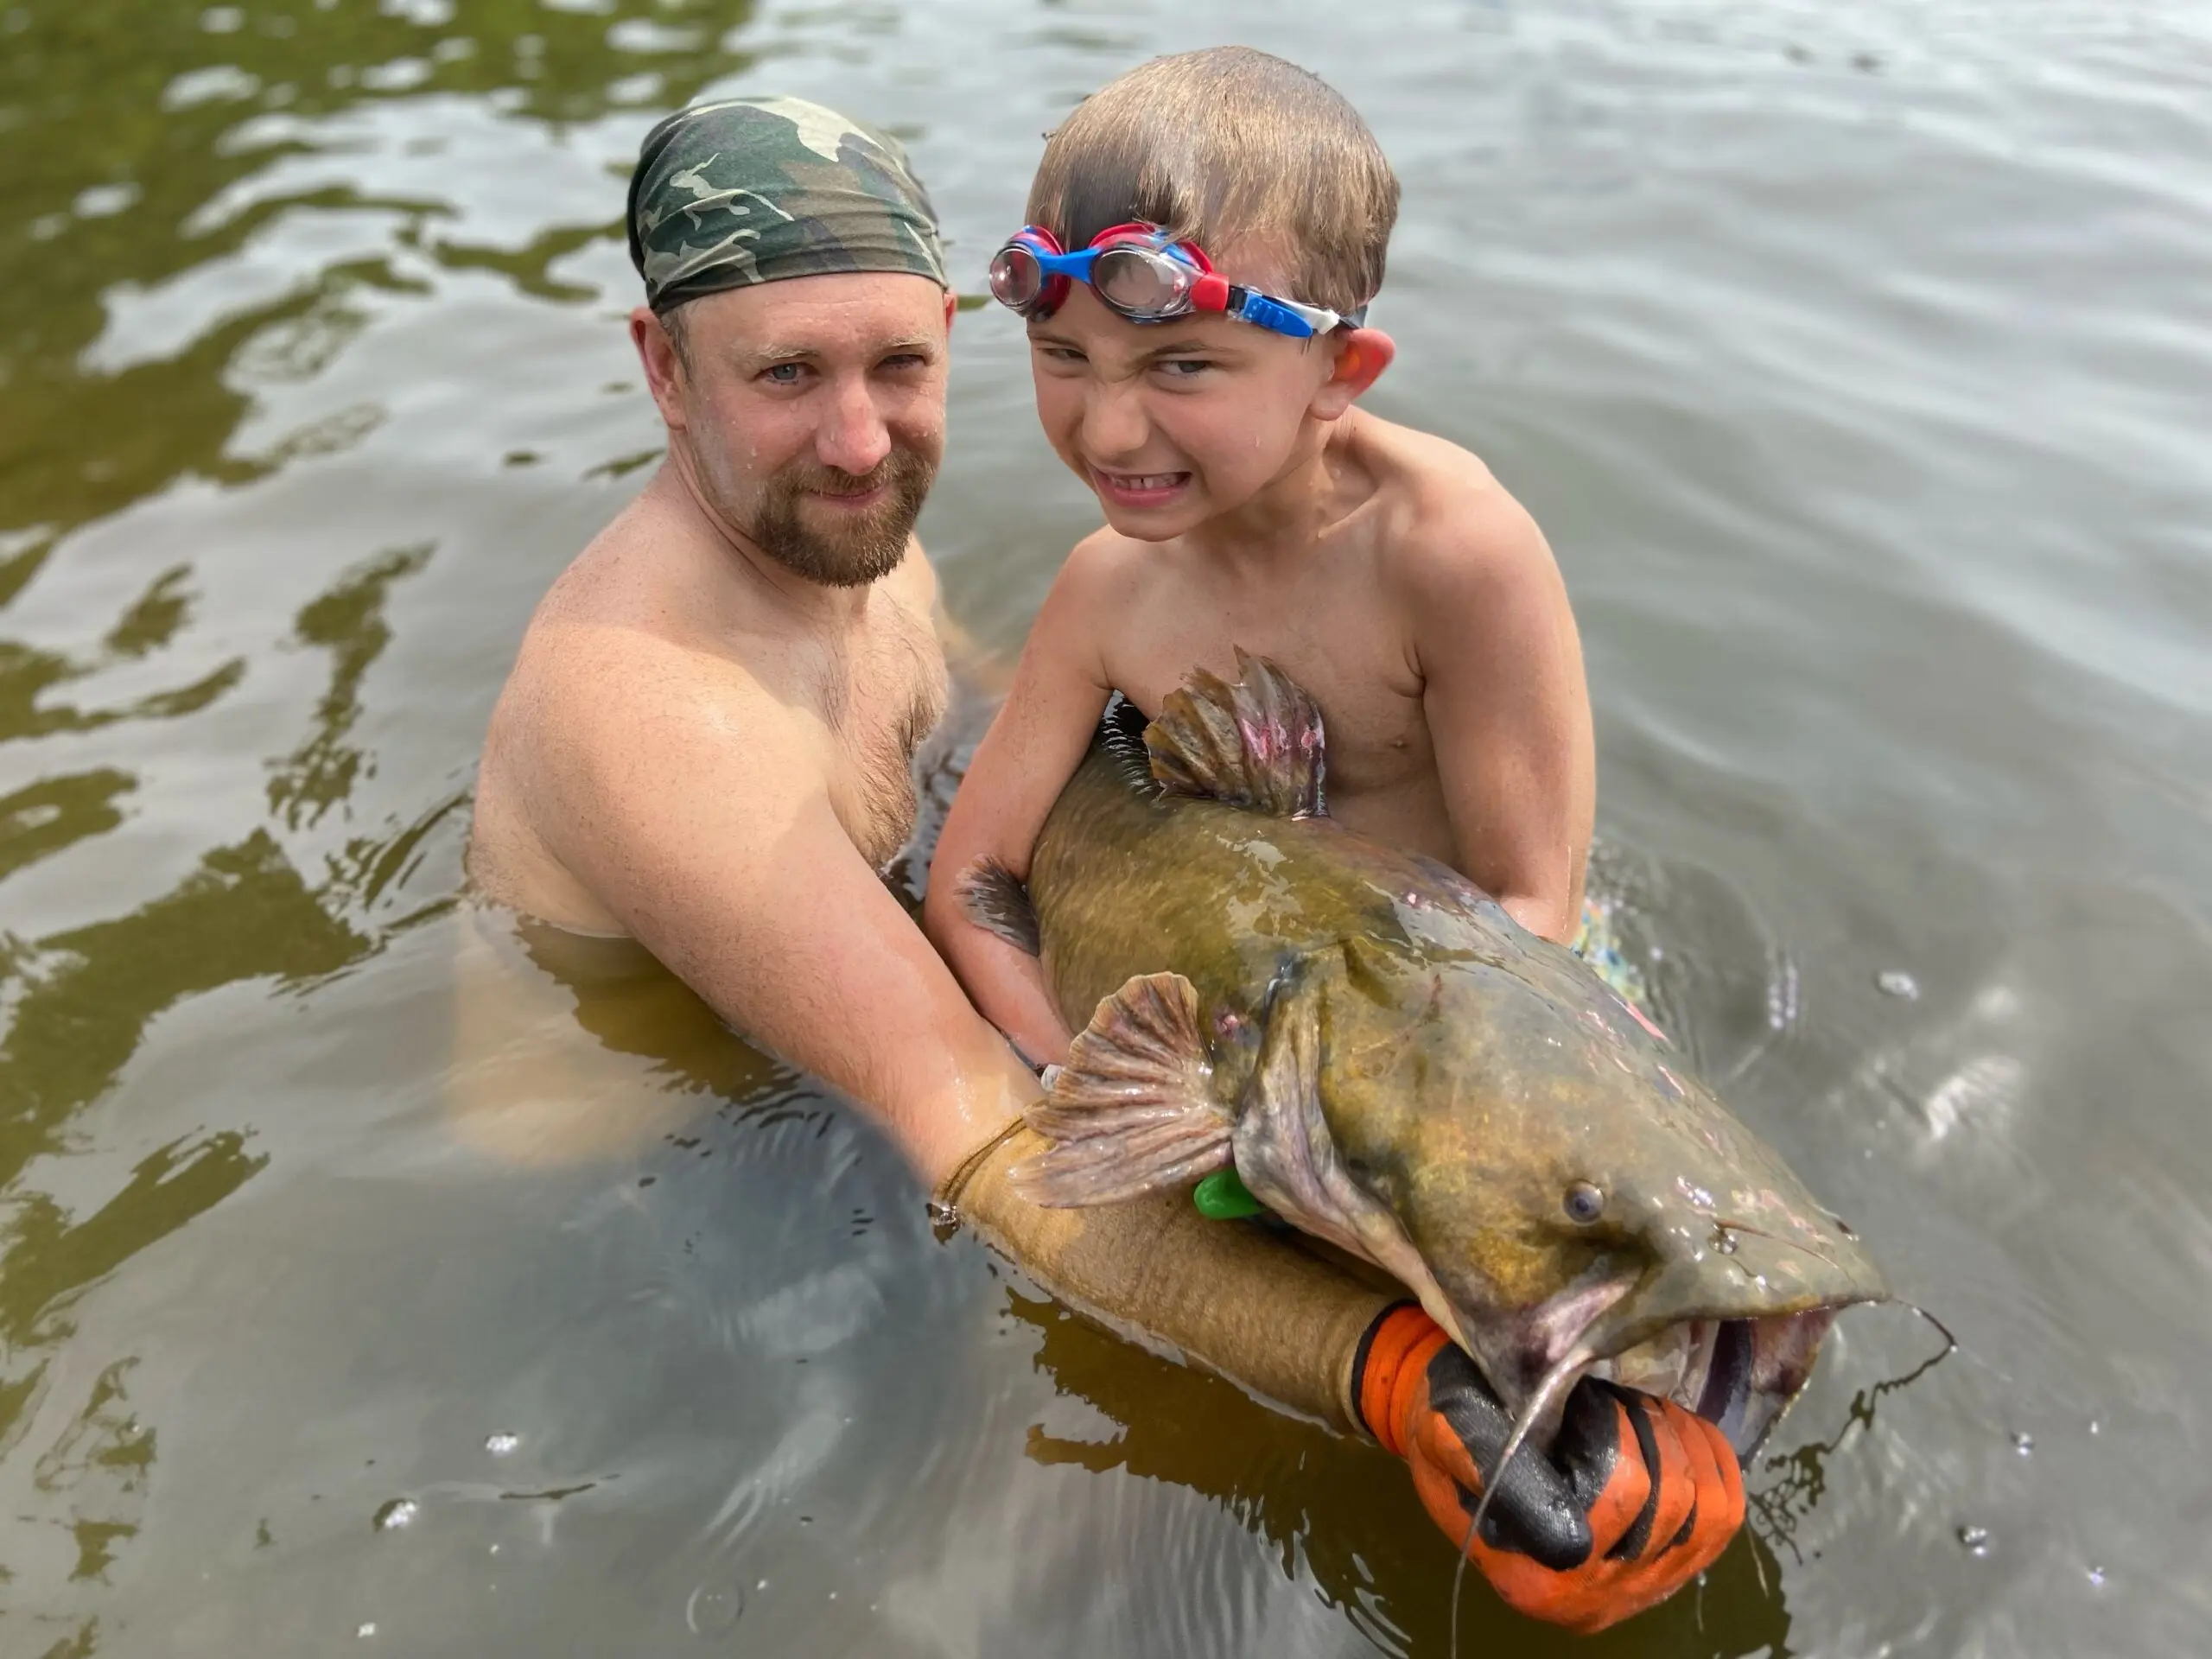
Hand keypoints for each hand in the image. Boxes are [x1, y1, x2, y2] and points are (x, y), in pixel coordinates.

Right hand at [1354, 1306, 1743, 1632]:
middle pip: (1674, 1505)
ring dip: (1686, 1445)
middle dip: (1654, 1431)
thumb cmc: (1451, 1420)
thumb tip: (1572, 1532)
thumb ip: (1491, 1461)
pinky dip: (1714, 1466)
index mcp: (1533, 1571)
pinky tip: (1681, 1434)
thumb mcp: (1451, 1428)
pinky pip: (1724, 1523)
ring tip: (1644, 1416)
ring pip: (1709, 1514)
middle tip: (1614, 1401)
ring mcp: (1631, 1595)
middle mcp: (1586, 1600)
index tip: (1585, 1400)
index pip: (1621, 1493)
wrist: (1458, 1437)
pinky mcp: (1663, 1576)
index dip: (1617, 1431)